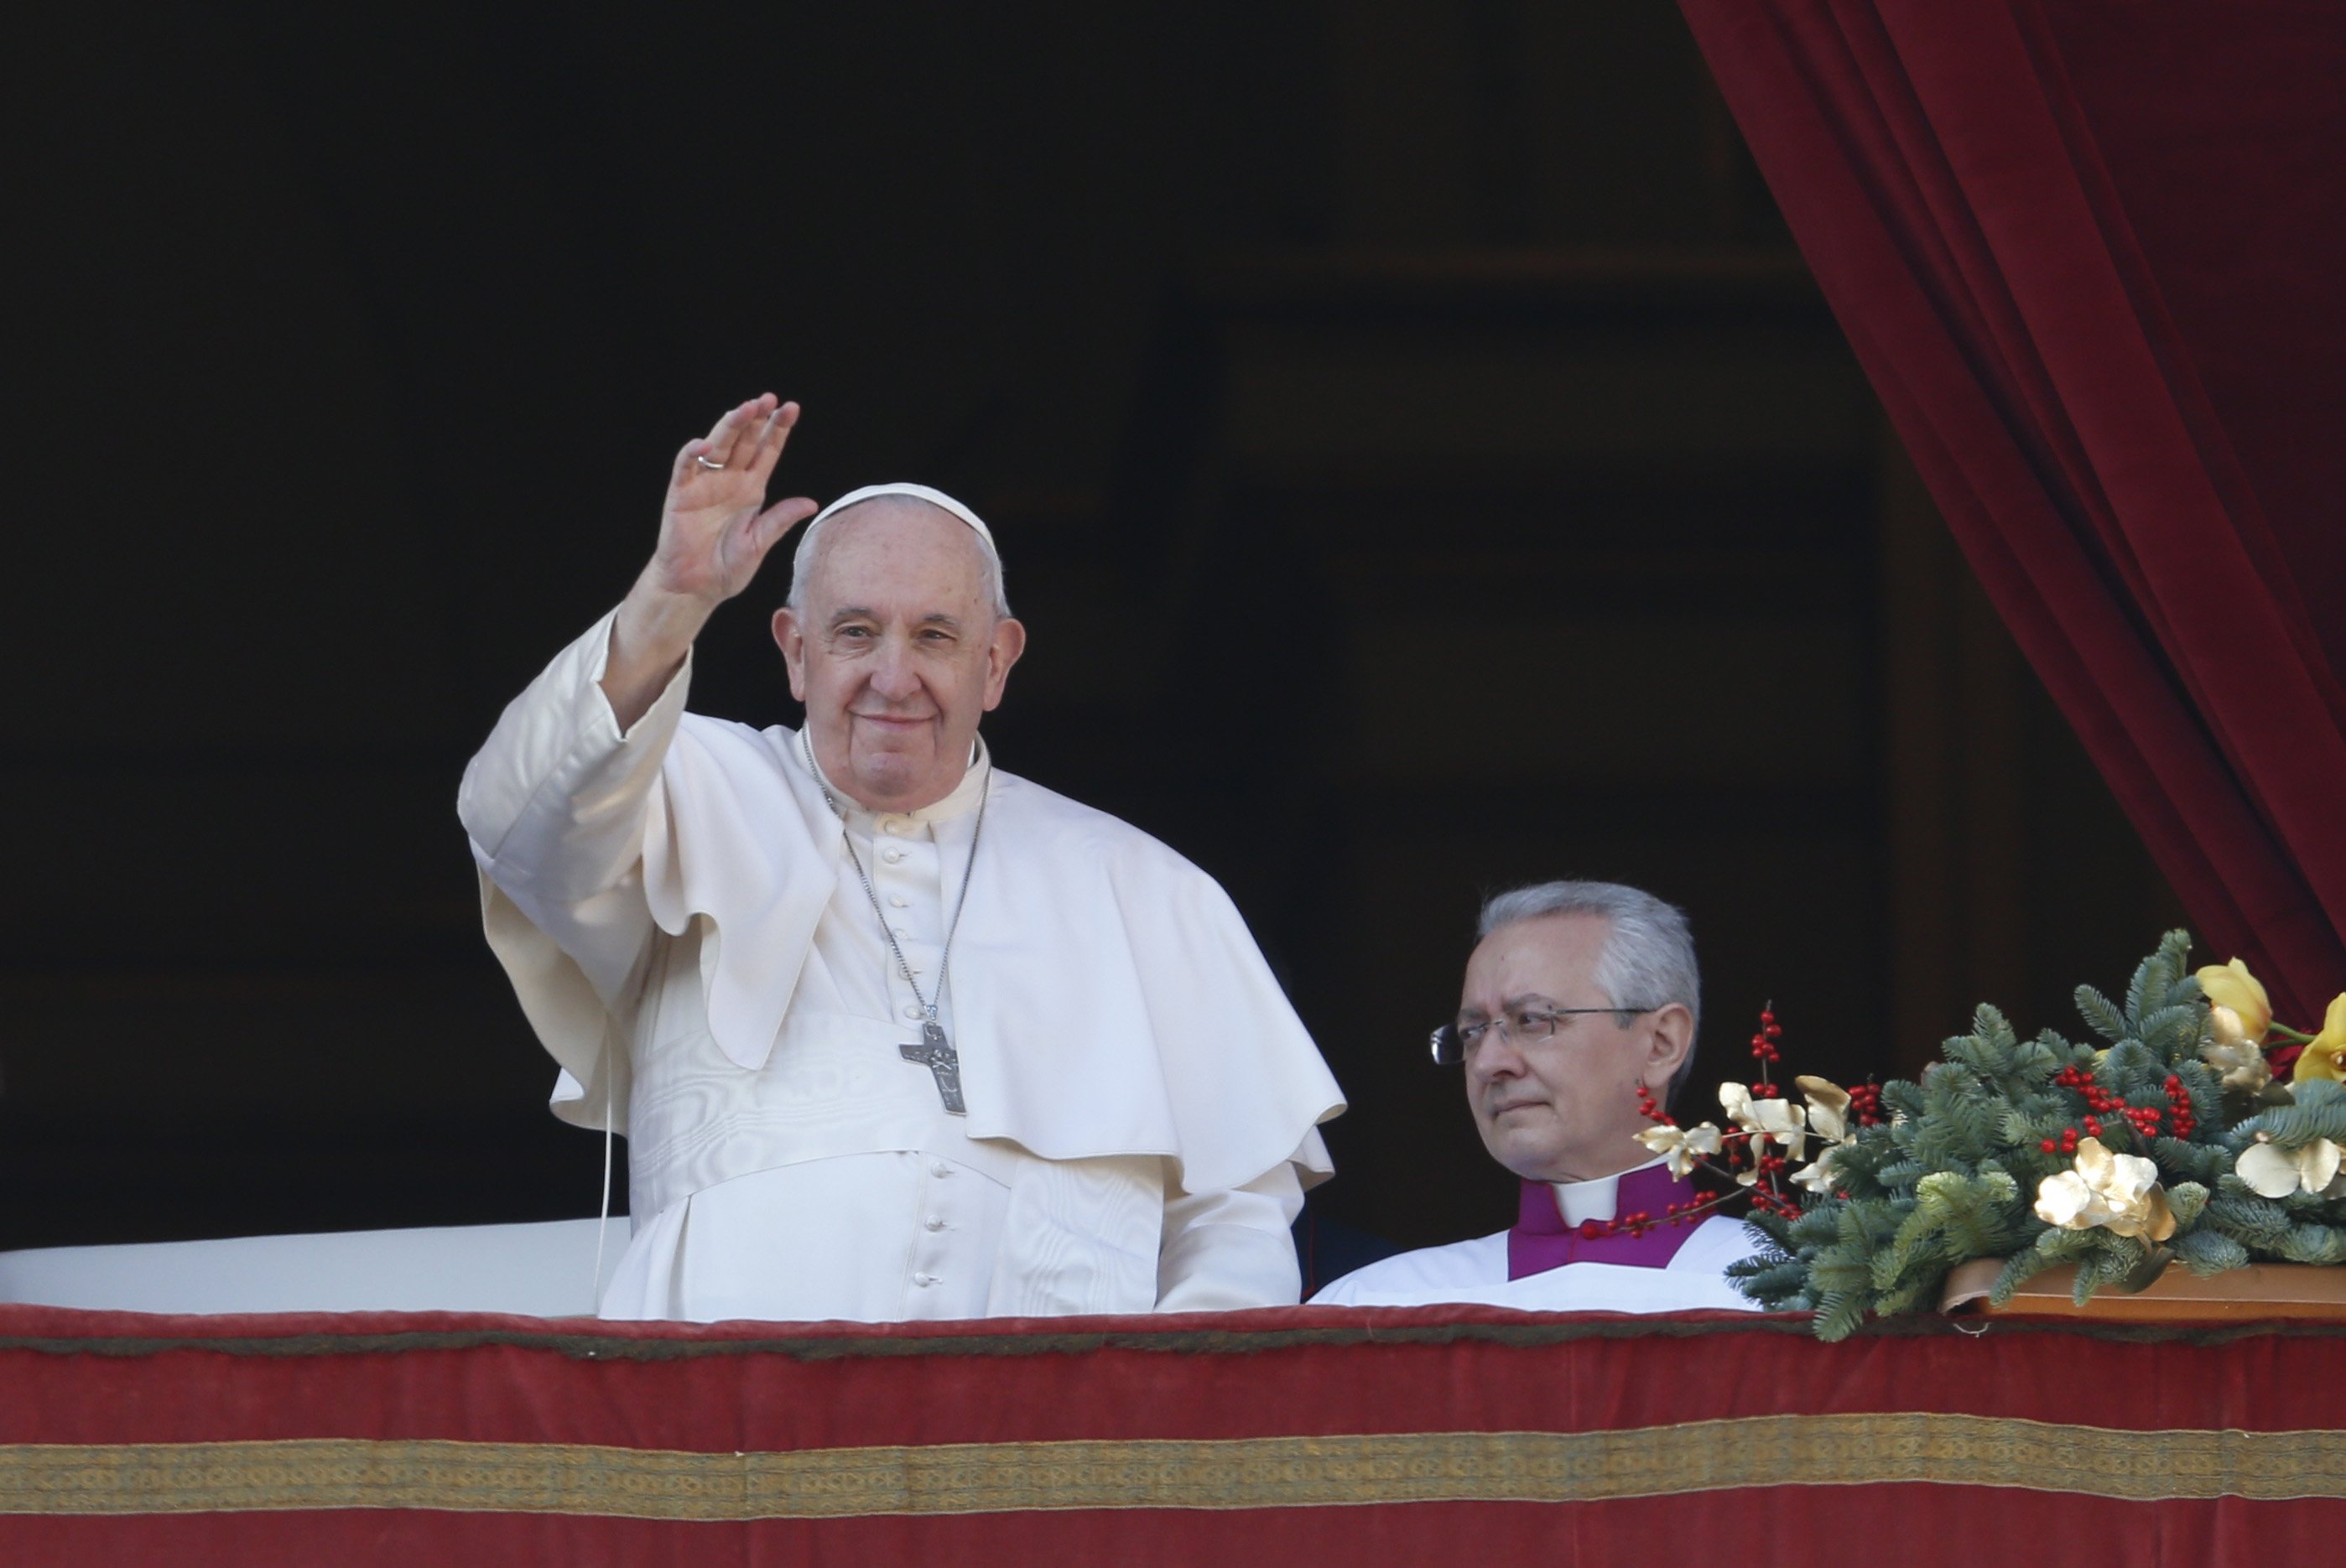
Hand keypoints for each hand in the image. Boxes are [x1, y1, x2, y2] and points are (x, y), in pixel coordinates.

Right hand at [641, 394, 817, 608]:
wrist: (696, 587)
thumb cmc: (728, 568)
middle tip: (769, 399)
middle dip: (756, 419)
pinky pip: (685, 467)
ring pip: (718, 446)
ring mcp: (704, 484)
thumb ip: (780, 520)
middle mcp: (729, 480)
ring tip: (745, 408)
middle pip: (744, 441)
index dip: (778, 430)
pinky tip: (704, 444)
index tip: (791, 408)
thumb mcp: (759, 543)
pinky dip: (692, 453)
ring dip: (730, 426)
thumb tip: (811, 503)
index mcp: (751, 489)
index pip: (767, 451)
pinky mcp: (680, 493)